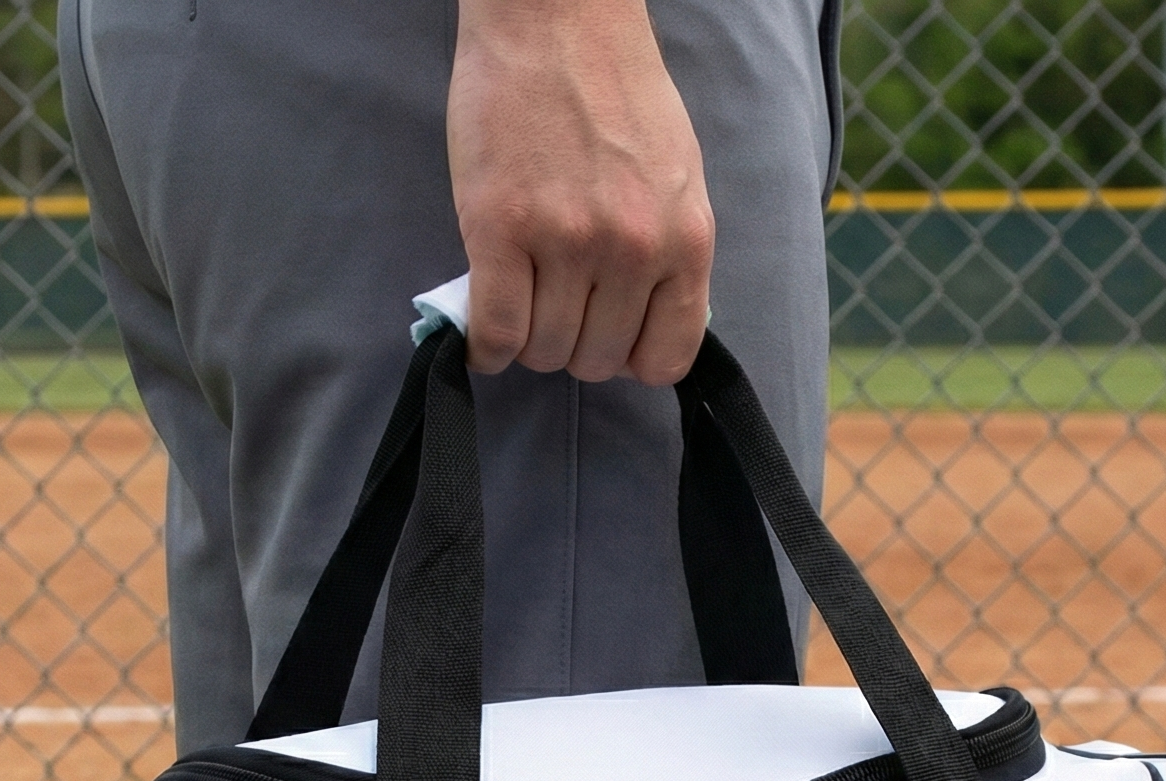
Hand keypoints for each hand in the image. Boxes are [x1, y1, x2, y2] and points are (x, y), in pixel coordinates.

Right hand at [448, 0, 713, 385]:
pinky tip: (481, 332)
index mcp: (684, 238)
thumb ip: (669, 255)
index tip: (606, 335)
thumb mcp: (676, 178)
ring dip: (526, 340)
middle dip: (571, 344)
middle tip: (553, 304)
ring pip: (544, 351)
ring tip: (519, 299)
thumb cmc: (614, 90)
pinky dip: (484, 347)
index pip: (665, 357)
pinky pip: (495, 334)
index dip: (629, 358)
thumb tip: (645, 328)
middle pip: (595, 361)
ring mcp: (566, 240)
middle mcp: (631, 246)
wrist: (556, 15)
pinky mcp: (500, 229)